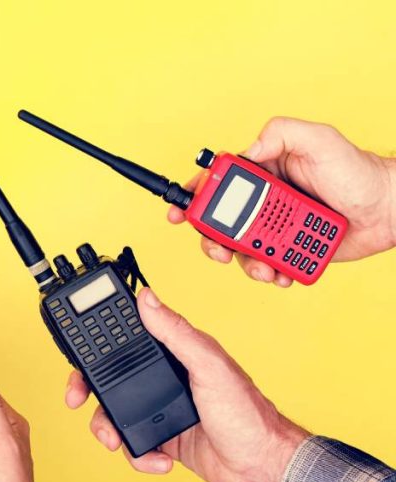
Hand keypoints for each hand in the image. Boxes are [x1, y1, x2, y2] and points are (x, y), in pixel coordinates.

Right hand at [65, 288, 309, 481]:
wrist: (264, 468)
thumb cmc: (249, 414)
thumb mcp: (210, 366)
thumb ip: (176, 332)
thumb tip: (148, 298)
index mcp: (178, 355)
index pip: (130, 340)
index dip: (100, 343)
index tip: (80, 350)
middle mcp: (167, 380)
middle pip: (111, 379)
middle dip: (90, 391)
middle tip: (77, 399)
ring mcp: (162, 411)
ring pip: (116, 414)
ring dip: (109, 429)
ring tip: (116, 441)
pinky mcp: (164, 440)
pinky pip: (134, 445)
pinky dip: (139, 456)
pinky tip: (158, 459)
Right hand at [168, 117, 395, 286]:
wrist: (389, 209)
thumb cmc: (360, 172)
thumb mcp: (320, 140)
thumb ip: (282, 133)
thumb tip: (247, 152)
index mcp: (266, 171)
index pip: (222, 182)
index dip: (196, 196)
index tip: (182, 212)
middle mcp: (266, 199)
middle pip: (222, 221)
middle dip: (213, 239)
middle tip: (219, 249)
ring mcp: (277, 226)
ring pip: (242, 248)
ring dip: (244, 261)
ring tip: (263, 266)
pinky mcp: (290, 248)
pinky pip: (268, 263)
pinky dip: (269, 272)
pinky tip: (280, 272)